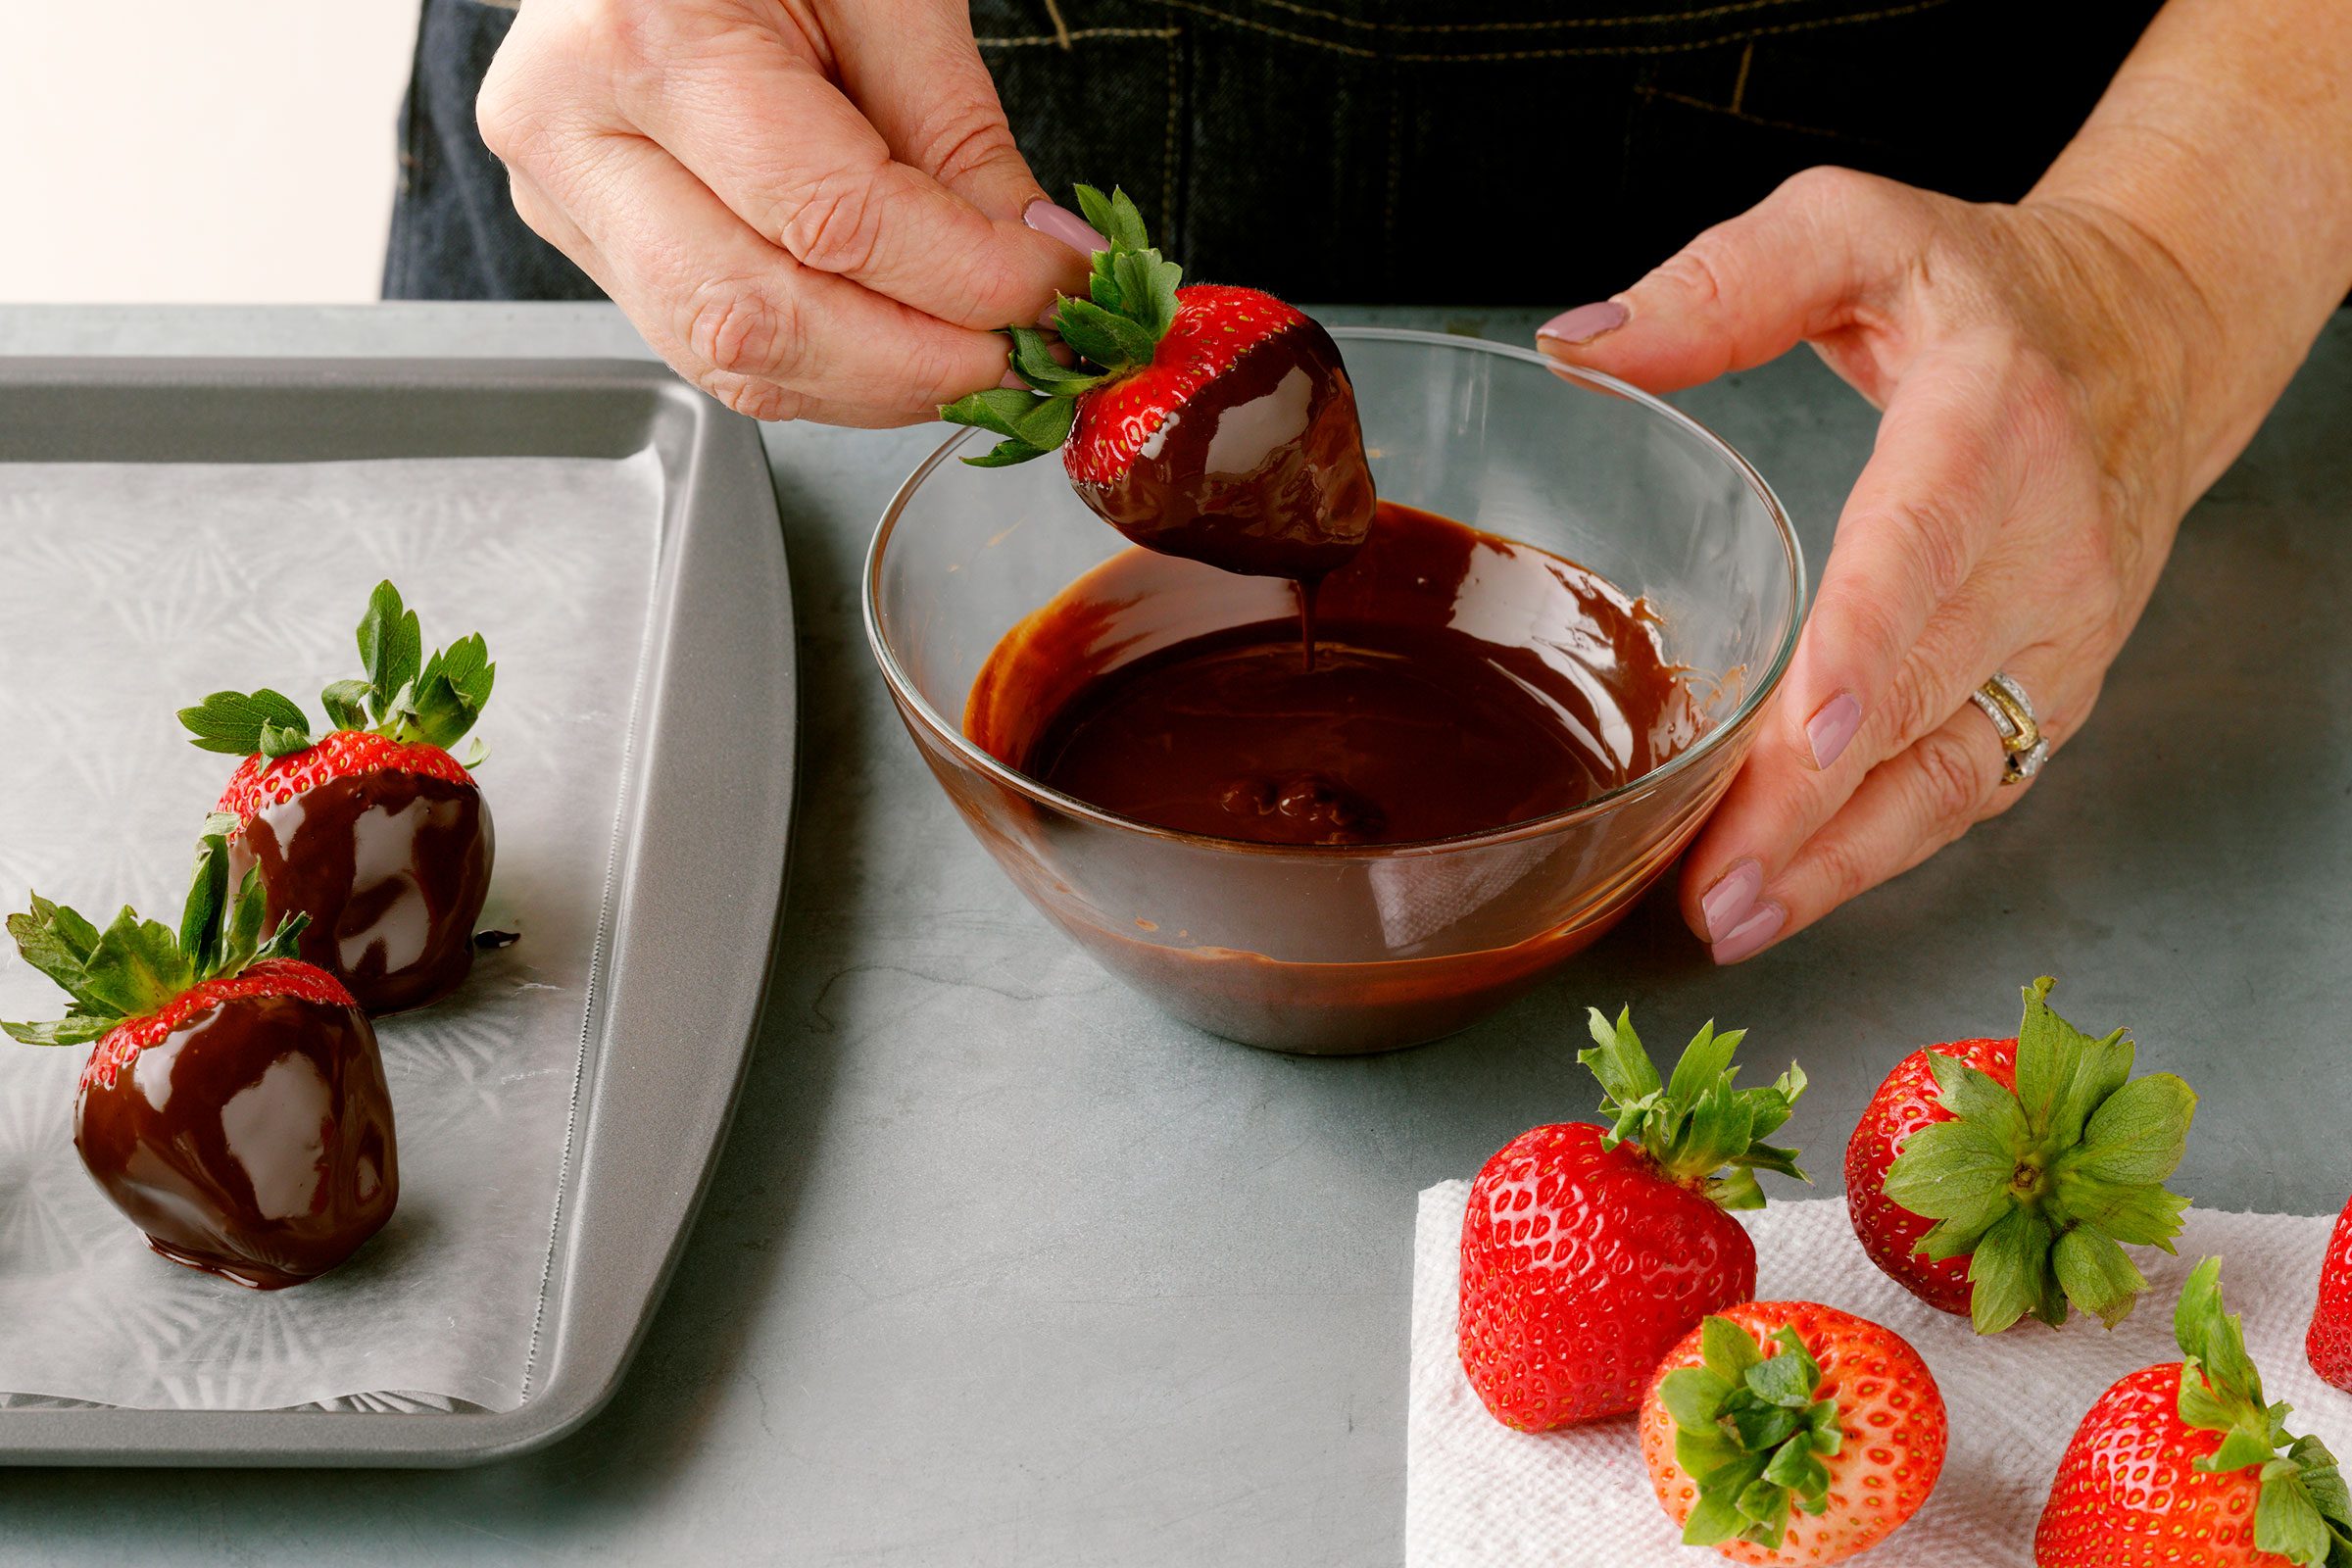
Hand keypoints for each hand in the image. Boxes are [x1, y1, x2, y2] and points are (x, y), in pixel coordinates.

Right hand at [477, 0, 1091, 423]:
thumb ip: (957, 135)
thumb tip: (1038, 267)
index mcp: (644, 31)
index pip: (827, 216)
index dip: (961, 280)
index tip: (1053, 292)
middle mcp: (575, 128)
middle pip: (756, 321)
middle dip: (914, 364)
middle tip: (1023, 355)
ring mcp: (567, 199)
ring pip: (728, 363)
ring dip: (873, 386)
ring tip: (975, 358)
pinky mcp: (591, 245)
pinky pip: (714, 352)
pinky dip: (826, 372)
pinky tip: (900, 348)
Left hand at [1537, 167, 2212, 961]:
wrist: (2153, 341)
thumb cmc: (1985, 293)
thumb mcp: (1859, 231)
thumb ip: (1726, 283)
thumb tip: (1581, 347)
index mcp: (1985, 424)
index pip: (1921, 549)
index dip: (1862, 653)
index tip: (1796, 743)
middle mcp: (2040, 546)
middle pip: (1921, 698)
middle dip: (1810, 808)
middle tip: (1709, 889)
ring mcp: (2059, 634)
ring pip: (1950, 772)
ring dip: (1840, 861)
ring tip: (1732, 921)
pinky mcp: (2053, 688)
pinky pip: (1966, 787)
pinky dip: (1876, 853)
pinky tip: (1788, 894)